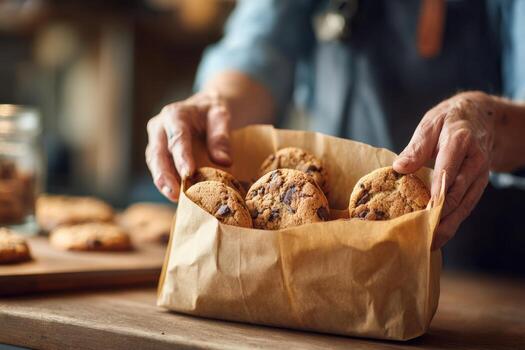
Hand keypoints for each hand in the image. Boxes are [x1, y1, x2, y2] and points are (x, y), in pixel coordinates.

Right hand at [145, 90, 231, 200]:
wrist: (203, 108)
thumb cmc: (212, 112)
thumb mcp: (221, 116)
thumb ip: (221, 136)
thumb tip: (223, 161)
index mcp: (175, 115)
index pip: (177, 138)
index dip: (181, 157)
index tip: (188, 173)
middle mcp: (160, 126)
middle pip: (158, 152)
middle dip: (164, 174)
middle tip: (174, 193)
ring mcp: (155, 139)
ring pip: (154, 162)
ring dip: (162, 181)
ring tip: (173, 197)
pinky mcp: (157, 151)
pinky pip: (157, 167)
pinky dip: (164, 181)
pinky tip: (174, 194)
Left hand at [393, 91, 498, 248]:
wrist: (482, 118)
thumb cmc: (449, 121)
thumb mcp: (430, 124)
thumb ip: (416, 146)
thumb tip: (399, 167)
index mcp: (460, 141)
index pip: (448, 169)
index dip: (437, 191)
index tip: (425, 209)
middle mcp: (475, 161)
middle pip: (458, 192)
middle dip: (441, 216)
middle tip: (421, 235)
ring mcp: (480, 176)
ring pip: (464, 205)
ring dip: (447, 225)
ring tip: (428, 243)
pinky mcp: (478, 186)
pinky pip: (466, 207)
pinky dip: (452, 222)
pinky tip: (438, 235)